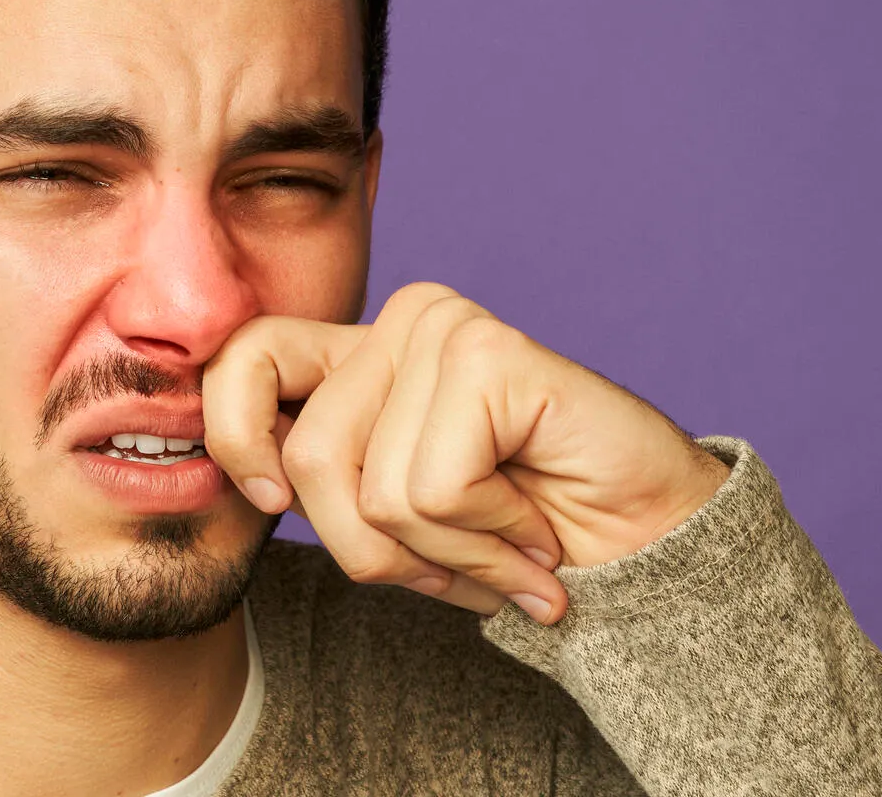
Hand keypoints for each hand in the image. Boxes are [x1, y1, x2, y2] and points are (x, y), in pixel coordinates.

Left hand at [202, 282, 730, 623]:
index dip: (235, 441)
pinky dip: (487, 537)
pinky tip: (537, 527)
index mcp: (359, 354)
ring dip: (448, 552)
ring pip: (374, 491)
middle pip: (306, 460)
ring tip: (512, 539)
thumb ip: (320, 484)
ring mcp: (445, 330)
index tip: (269, 499)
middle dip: (377, 548)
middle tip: (460, 554)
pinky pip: (433, 489)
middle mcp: (398, 323)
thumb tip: (247, 476)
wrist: (646, 558)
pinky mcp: (489, 355)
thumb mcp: (388, 521)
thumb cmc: (516, 539)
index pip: (242, 363)